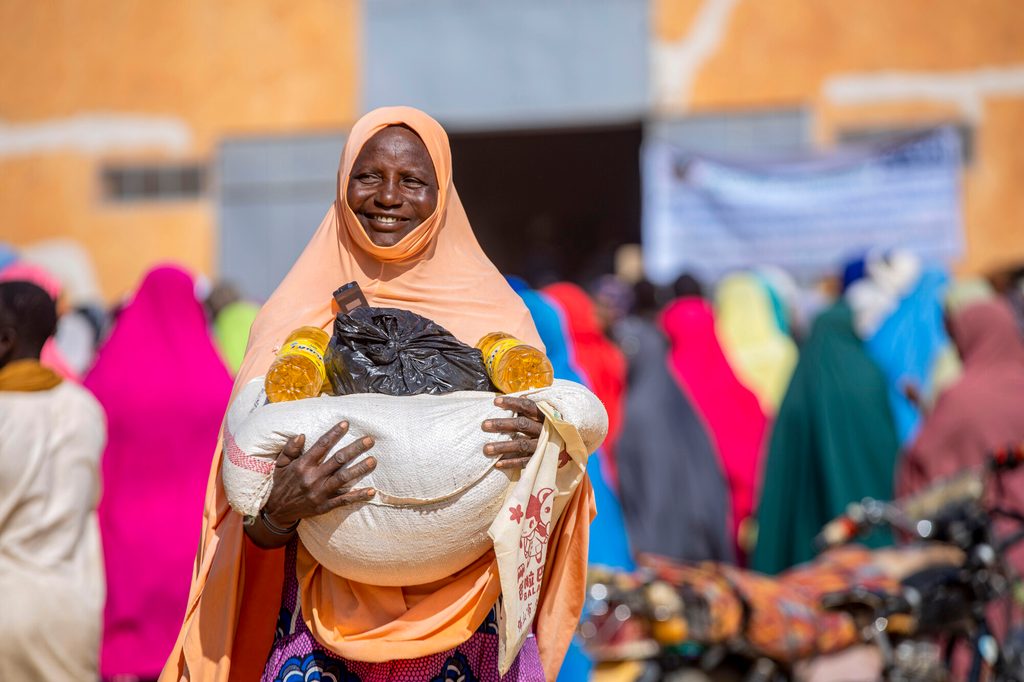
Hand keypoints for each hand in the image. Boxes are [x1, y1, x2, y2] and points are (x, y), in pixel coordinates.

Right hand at [262, 420, 376, 527]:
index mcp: (303, 465)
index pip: (321, 445)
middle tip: (369, 440)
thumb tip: (301, 435)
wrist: (276, 511)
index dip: (334, 434)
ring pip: (343, 478)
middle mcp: (312, 477)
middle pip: (338, 460)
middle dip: (355, 449)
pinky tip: (371, 491)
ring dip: (359, 469)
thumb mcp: (280, 464)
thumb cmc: (281, 484)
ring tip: (373, 461)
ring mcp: (319, 492)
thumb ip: (290, 449)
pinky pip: (343, 500)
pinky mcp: (324, 506)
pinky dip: (358, 496)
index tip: (346, 424)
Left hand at [481, 396, 543, 470]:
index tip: (495, 402)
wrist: (570, 446)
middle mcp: (543, 429)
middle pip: (521, 425)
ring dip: (503, 447)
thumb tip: (510, 399)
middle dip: (502, 424)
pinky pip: (525, 462)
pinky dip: (512, 463)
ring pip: (521, 445)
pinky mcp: (541, 459)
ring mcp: (543, 445)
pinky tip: (497, 464)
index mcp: (544, 415)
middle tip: (484, 425)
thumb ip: (528, 409)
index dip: (512, 403)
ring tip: (486, 449)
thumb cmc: (549, 426)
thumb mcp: (543, 414)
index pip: (527, 406)